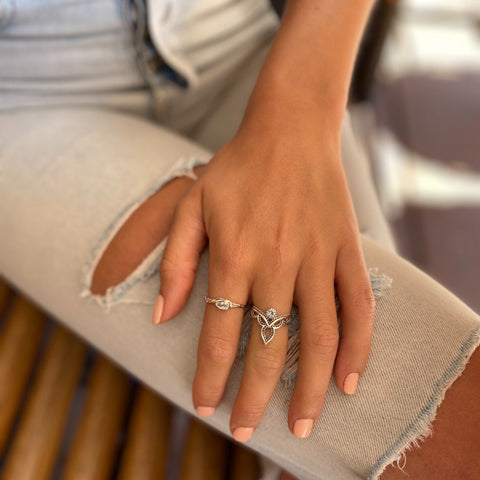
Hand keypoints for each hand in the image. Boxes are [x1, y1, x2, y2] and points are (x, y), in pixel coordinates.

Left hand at [152, 106, 374, 440]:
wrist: (289, 130)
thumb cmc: (235, 168)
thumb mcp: (190, 205)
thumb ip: (175, 261)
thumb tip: (163, 317)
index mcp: (234, 254)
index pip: (220, 333)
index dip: (211, 376)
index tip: (206, 406)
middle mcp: (277, 262)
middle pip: (268, 345)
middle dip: (255, 396)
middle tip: (246, 432)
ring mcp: (316, 257)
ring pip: (318, 336)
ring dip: (309, 387)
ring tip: (301, 425)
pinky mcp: (345, 249)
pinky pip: (358, 305)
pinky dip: (358, 346)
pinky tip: (348, 379)